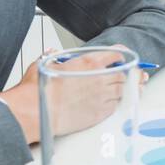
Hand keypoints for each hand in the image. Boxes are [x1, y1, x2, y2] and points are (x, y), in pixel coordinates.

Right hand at [0, 46, 145, 144]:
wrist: (37, 112)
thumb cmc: (40, 89)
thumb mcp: (45, 64)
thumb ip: (53, 56)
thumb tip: (52, 51)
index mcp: (89, 62)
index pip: (116, 55)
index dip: (121, 56)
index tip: (122, 59)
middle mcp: (100, 78)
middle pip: (123, 74)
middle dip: (125, 75)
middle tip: (127, 77)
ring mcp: (101, 96)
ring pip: (122, 90)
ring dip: (122, 89)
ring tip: (122, 89)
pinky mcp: (100, 112)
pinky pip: (115, 105)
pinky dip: (115, 102)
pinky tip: (111, 102)